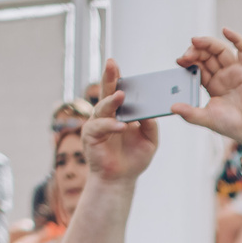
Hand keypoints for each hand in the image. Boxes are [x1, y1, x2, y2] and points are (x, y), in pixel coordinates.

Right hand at [81, 60, 161, 185]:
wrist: (121, 180)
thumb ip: (150, 125)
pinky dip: (111, 125)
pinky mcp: (91, 136)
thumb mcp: (150, 140)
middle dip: (109, 77)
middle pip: (107, 92)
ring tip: (121, 95)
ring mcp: (97, 124)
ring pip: (102, 108)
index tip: (117, 64)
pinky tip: (121, 125)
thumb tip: (149, 111)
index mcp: (120, 112)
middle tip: (111, 63)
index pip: (118, 91)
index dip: (117, 78)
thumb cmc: (134, 159)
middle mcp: (106, 115)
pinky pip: (100, 127)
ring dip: (111, 101)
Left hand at [174, 29, 241, 146]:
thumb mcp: (207, 118)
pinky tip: (225, 30)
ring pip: (220, 50)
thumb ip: (190, 113)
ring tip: (196, 41)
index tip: (179, 61)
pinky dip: (236, 38)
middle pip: (208, 56)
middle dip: (196, 52)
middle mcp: (224, 77)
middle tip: (187, 54)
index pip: (199, 68)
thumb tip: (172, 108)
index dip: (189, 62)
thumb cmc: (235, 126)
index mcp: (214, 86)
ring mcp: (236, 72)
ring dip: (208, 43)